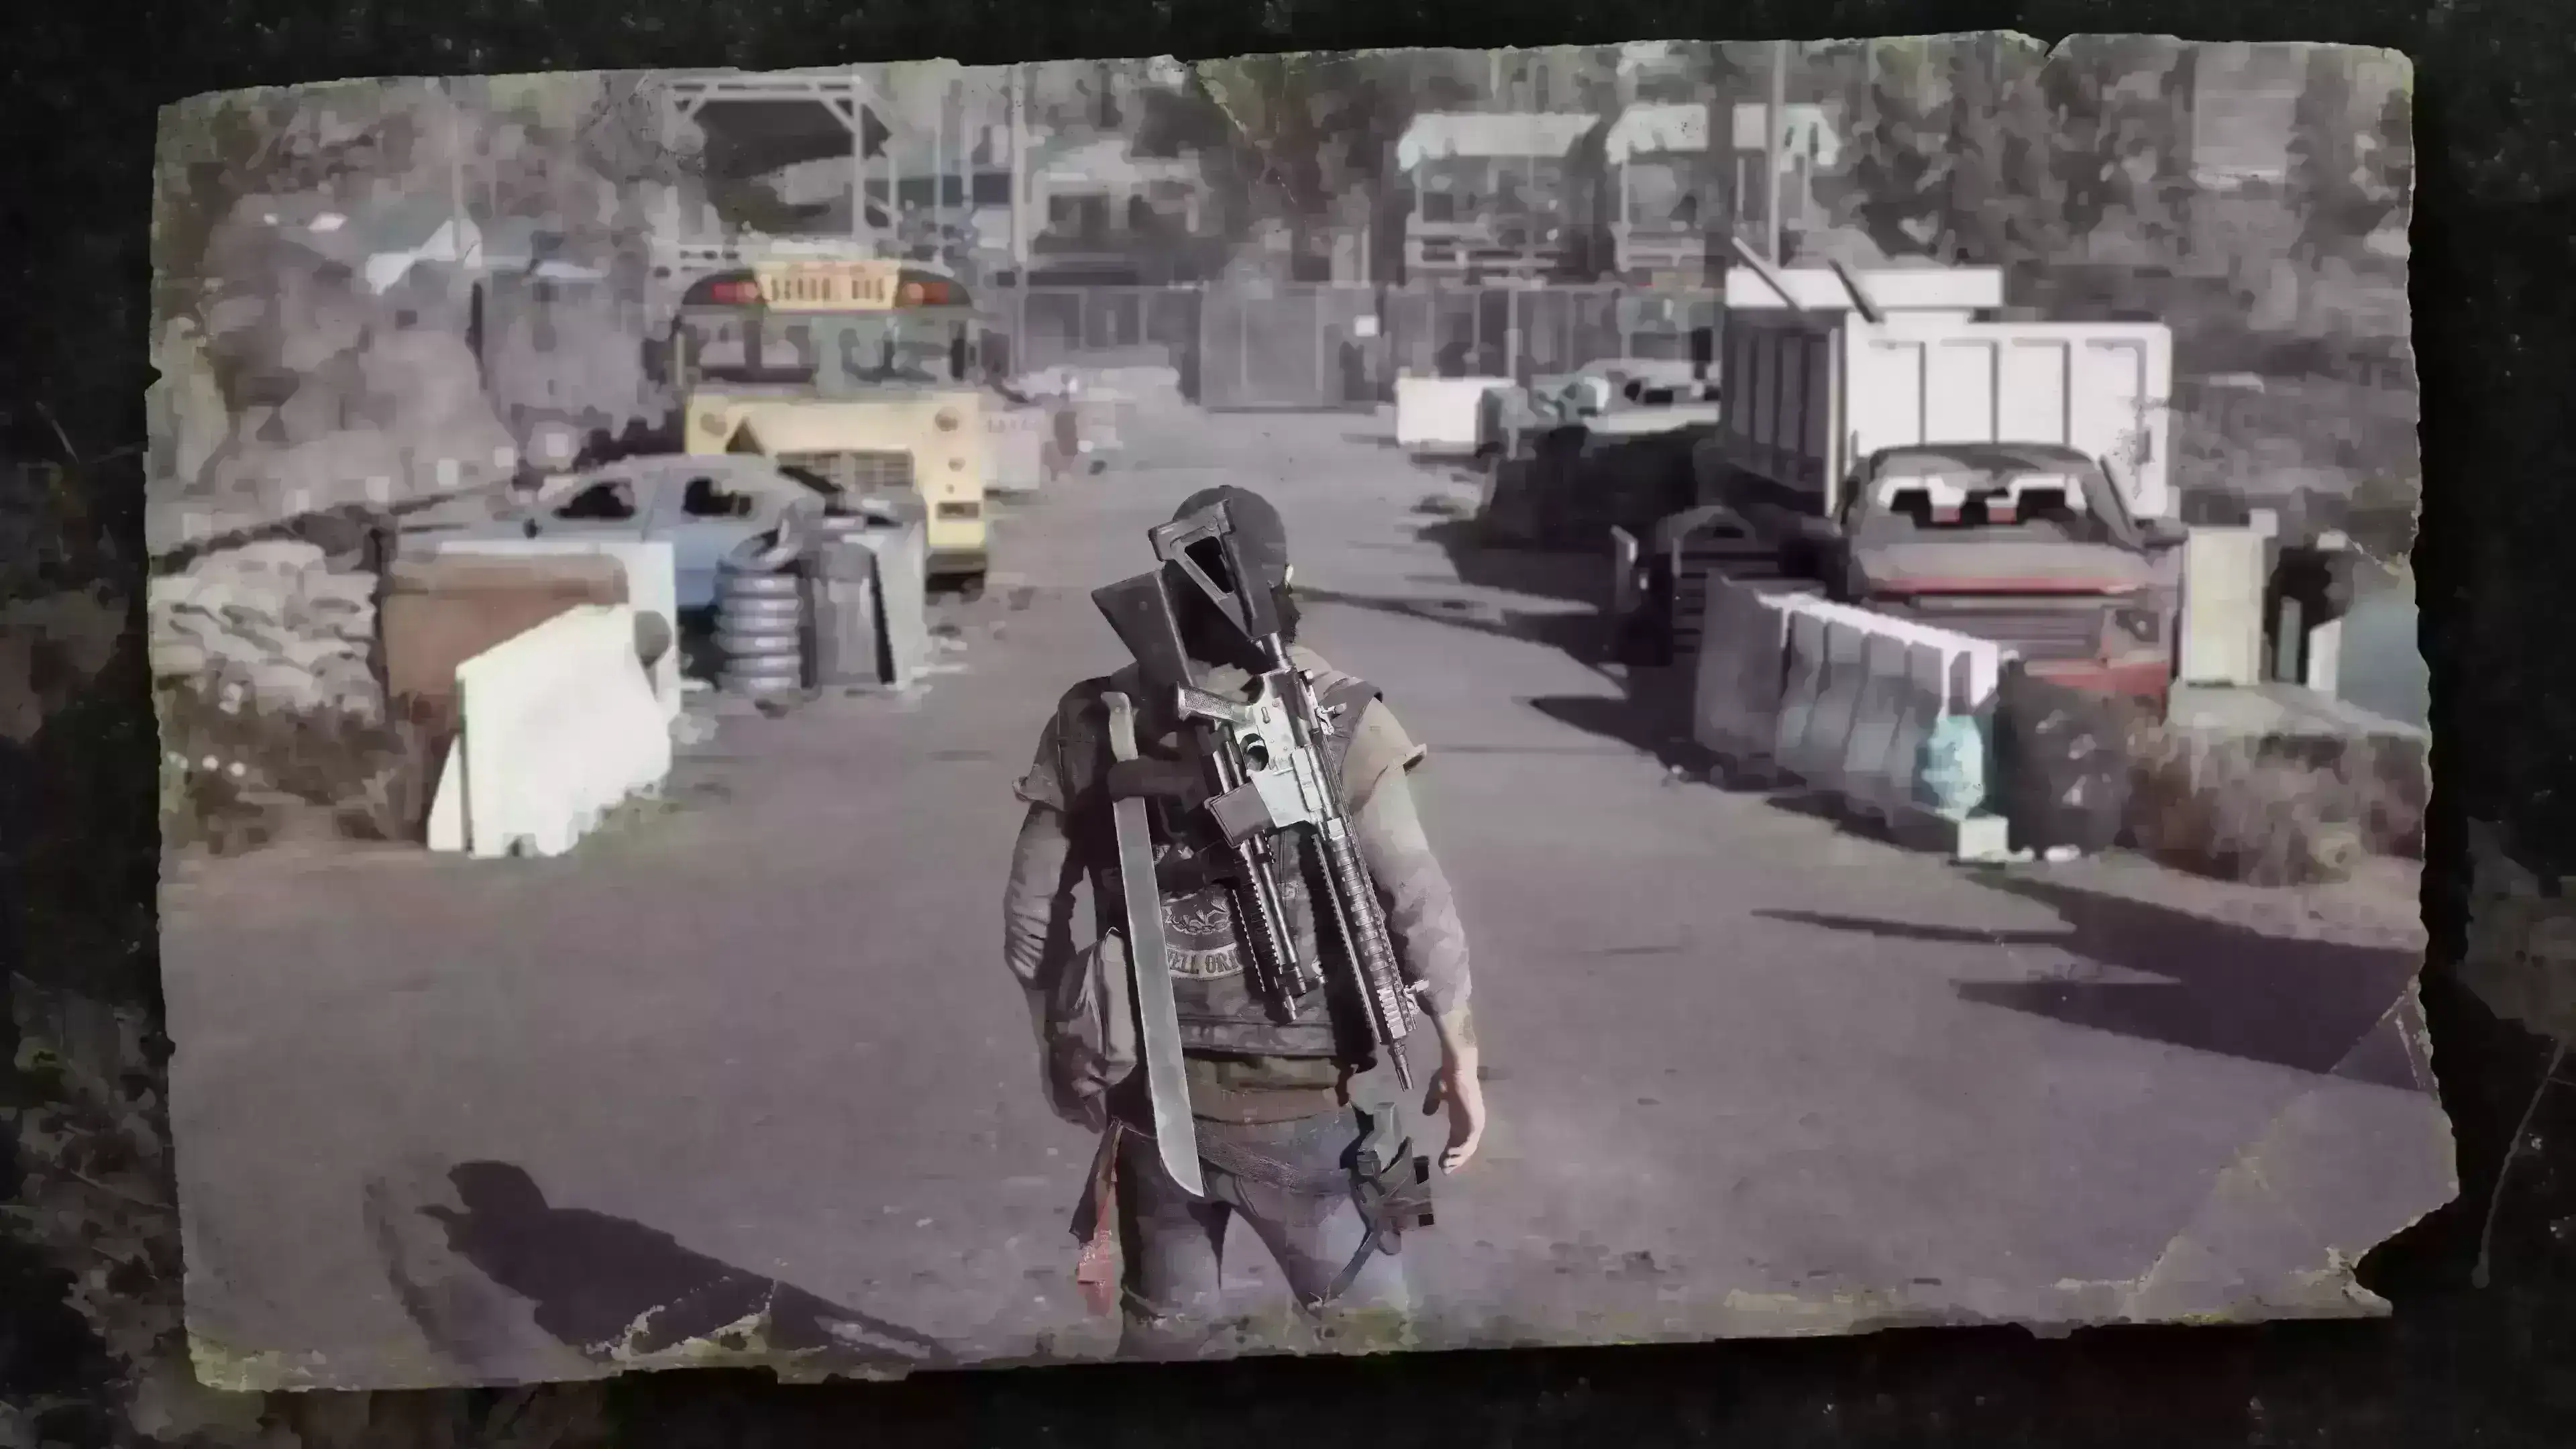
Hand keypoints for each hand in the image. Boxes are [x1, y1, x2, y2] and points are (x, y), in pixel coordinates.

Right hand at [1420, 1059, 1486, 1173]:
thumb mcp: (1437, 1093)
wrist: (1456, 1068)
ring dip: (1458, 1158)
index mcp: (1463, 1116)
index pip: (1460, 1139)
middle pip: (1466, 1147)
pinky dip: (1461, 1151)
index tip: (1442, 1162)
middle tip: (1444, 1170)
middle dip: (1455, 1159)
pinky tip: (1451, 1157)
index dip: (1452, 1152)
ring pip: (1468, 1146)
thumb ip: (1432, 1103)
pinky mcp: (1475, 1121)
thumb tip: (1427, 1112)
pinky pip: (1469, 1141)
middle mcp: (1472, 1121)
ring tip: (1446, 1166)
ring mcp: (1475, 1121)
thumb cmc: (1448, 1077)